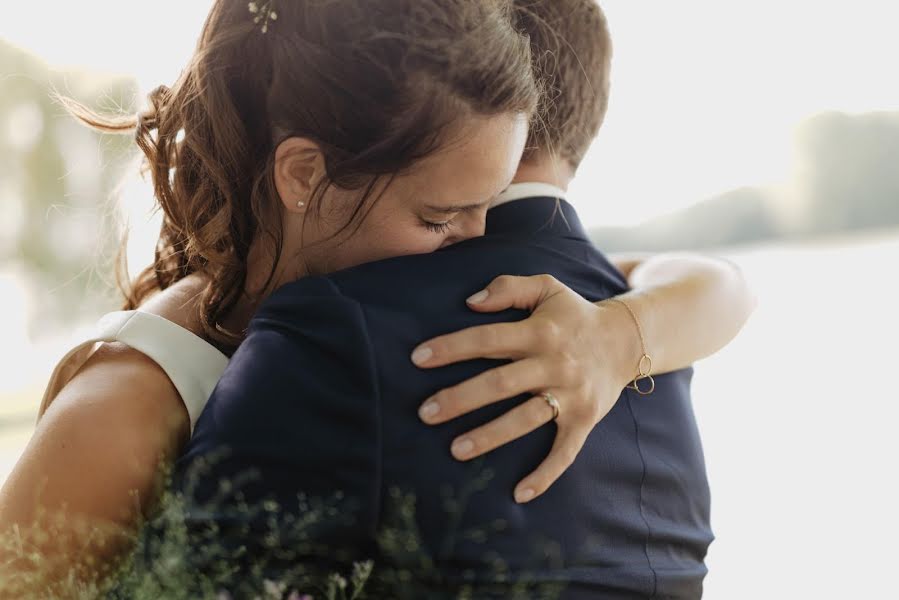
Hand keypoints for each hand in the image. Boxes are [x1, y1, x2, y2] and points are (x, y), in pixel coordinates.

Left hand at [411, 274, 639, 502]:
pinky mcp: (584, 420)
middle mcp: (554, 364)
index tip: (417, 358)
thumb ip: (508, 287)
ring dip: (490, 436)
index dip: (451, 348)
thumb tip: (470, 302)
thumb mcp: (546, 287)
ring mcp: (570, 395)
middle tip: (425, 412)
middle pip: (501, 383)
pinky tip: (519, 494)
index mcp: (539, 331)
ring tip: (455, 450)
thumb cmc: (573, 314)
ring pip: (526, 419)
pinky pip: (564, 451)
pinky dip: (545, 474)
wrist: (627, 341)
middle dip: (460, 398)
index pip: (487, 339)